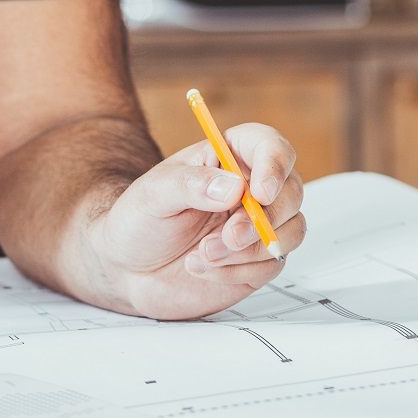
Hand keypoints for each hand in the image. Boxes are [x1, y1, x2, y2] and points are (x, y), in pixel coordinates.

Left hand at [84, 122, 304, 319]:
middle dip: (264, 219)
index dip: (275, 165)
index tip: (260, 192)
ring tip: (203, 254)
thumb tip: (233, 186)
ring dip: (249, 250)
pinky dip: (238, 271)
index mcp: (227, 158)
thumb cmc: (138, 221)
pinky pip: (272, 265)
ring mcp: (257, 226)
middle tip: (228, 237)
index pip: (270, 146)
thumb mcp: (152, 195)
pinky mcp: (257, 261)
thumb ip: (190, 184)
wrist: (126, 270)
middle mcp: (250, 189)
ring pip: (291, 231)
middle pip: (291, 192)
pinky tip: (202, 268)